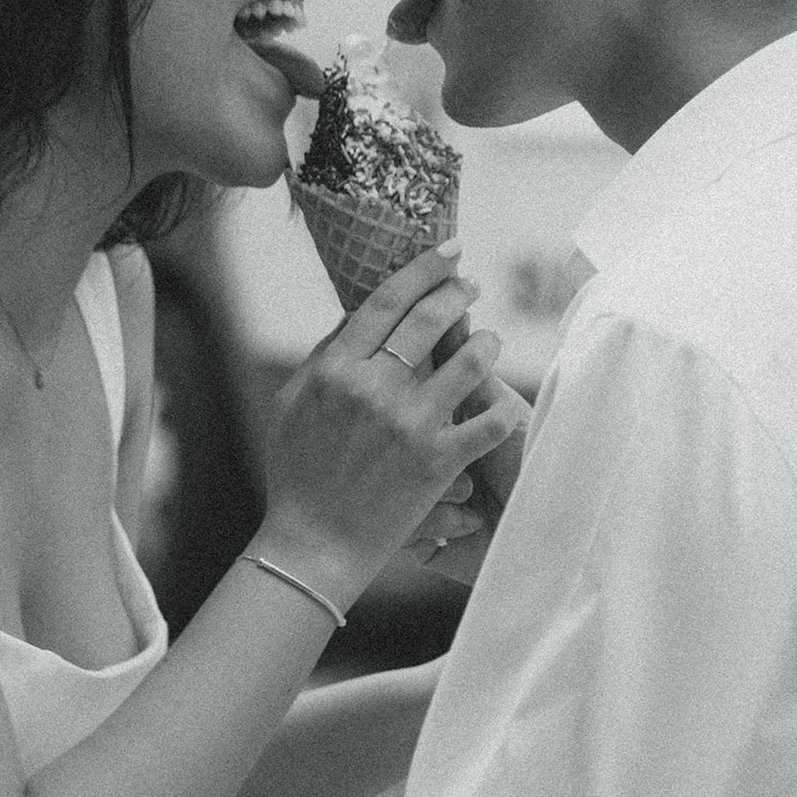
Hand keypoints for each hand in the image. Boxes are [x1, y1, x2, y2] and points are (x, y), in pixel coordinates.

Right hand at [256, 245, 519, 607]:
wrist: (313, 544)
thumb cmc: (297, 473)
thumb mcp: (292, 404)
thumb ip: (323, 356)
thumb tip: (355, 315)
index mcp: (336, 369)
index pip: (385, 301)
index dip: (422, 269)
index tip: (446, 252)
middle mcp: (374, 389)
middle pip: (429, 320)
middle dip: (458, 293)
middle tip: (470, 284)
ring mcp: (409, 425)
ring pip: (468, 362)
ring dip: (486, 343)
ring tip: (489, 339)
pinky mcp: (437, 462)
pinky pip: (487, 424)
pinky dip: (501, 410)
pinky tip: (504, 402)